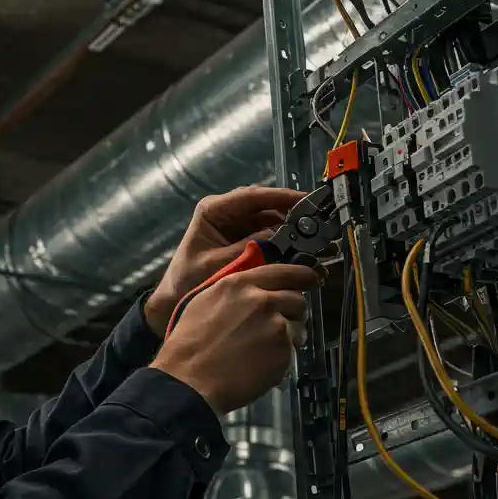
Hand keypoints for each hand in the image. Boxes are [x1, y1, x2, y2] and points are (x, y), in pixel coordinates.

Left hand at [144, 186, 305, 335]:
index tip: (307, 201)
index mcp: (214, 210)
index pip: (253, 196)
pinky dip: (290, 247)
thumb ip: (248, 249)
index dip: (282, 197)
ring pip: (275, 223)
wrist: (175, 302)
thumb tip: (279, 235)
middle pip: (269, 207)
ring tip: (322, 245)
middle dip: (296, 218)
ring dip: (297, 234)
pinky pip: (273, 239)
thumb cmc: (187, 281)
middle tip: (321, 228)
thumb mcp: (218, 265)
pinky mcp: (247, 242)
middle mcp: (228, 213)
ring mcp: (239, 227)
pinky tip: (309, 256)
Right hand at [150, 264, 320, 415]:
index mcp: (240, 285)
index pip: (286, 271)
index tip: (311, 279)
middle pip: (297, 300)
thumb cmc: (189, 345)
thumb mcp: (204, 302)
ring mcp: (276, 326)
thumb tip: (255, 288)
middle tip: (278, 325)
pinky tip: (260, 364)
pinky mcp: (283, 351)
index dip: (304, 276)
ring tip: (264, 349)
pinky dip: (282, 358)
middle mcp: (262, 301)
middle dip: (293, 312)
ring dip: (289, 336)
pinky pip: (292, 351)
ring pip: (298, 326)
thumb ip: (234, 291)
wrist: (189, 381)